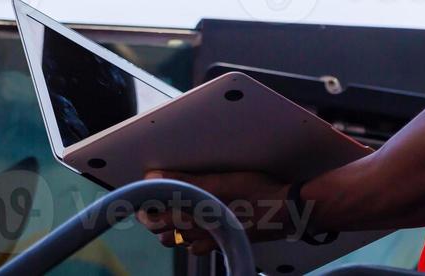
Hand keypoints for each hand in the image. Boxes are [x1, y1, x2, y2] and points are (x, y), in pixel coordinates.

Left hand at [134, 169, 303, 254]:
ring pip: (179, 240)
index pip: (156, 217)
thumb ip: (184, 180)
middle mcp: (199, 229)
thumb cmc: (256, 192)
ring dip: (171, 230)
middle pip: (164, 232)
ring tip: (170, 217)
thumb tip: (154, 176)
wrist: (284, 212)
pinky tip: (195, 231)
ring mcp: (211, 238)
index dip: (144, 210)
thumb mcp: (219, 180)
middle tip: (150, 209)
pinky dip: (191, 240)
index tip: (141, 201)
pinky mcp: (223, 242)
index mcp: (194, 212)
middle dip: (154, 221)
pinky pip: (197, 247)